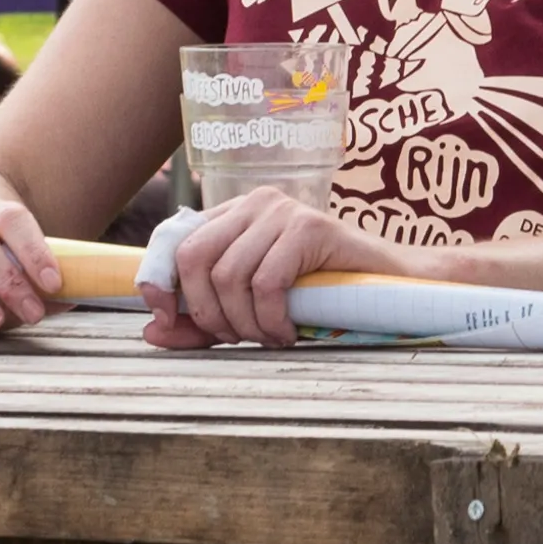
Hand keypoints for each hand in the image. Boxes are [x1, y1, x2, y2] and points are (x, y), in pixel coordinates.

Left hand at [142, 188, 431, 349]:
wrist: (390, 284)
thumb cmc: (319, 298)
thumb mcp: (250, 311)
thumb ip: (202, 322)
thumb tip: (152, 332)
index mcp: (232, 215)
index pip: (174, 239)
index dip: (159, 280)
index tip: (164, 319)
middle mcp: (253, 203)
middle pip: (195, 257)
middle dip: (206, 312)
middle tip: (235, 339)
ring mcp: (283, 211)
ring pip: (230, 275)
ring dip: (244, 324)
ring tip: (269, 339)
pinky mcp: (311, 227)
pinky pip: (268, 282)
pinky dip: (272, 319)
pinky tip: (288, 332)